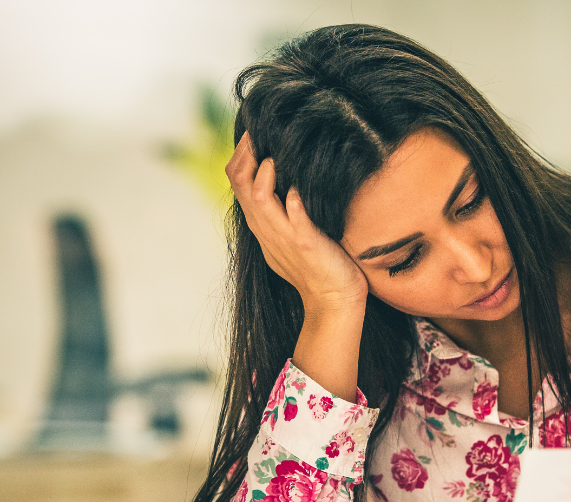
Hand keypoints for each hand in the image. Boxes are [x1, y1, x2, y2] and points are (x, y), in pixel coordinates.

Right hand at [226, 132, 367, 313]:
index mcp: (262, 224)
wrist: (333, 300)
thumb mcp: (290, 234)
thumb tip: (286, 182)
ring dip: (263, 173)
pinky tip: (295, 189)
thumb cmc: (318, 265)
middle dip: (246, 153)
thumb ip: (283, 210)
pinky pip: (294, 219)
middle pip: (240, 184)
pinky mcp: (305, 244)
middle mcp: (266, 228)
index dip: (241, 155)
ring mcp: (284, 236)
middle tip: (257, 132)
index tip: (253, 133)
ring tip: (274, 156)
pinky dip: (292, 202)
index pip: (237, 182)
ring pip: (258, 198)